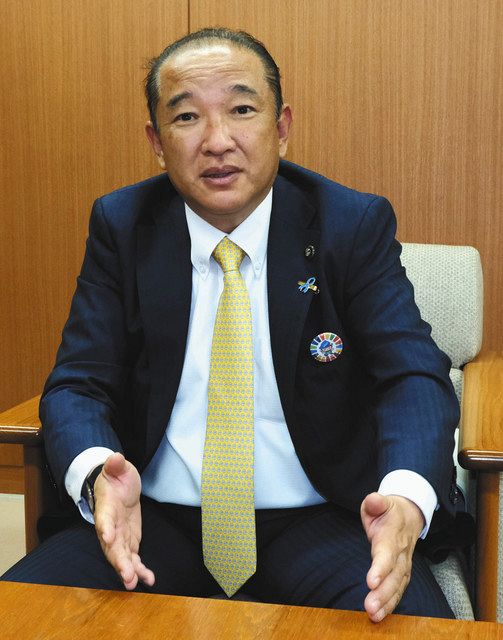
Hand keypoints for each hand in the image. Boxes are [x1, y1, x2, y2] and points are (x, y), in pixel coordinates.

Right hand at [93, 452, 154, 589]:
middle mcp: (110, 526)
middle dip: (118, 561)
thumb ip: (115, 464)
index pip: (103, 518)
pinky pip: (133, 559)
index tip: (108, 537)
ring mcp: (119, 536)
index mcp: (106, 507)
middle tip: (126, 575)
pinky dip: (139, 570)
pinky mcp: (129, 542)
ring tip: (133, 583)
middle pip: (111, 546)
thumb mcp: (117, 467)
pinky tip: (148, 580)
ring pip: (121, 556)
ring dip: (127, 570)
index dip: (105, 528)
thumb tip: (115, 457)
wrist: (118, 486)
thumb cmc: (116, 477)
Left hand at [360, 492, 423, 622]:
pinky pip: (399, 589)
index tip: (370, 582)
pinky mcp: (403, 571)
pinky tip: (381, 614)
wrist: (410, 514)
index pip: (387, 553)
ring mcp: (404, 563)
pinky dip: (391, 603)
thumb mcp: (381, 501)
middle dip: (383, 593)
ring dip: (387, 602)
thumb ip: (376, 502)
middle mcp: (401, 552)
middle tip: (370, 607)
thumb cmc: (389, 510)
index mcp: (392, 535)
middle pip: (394, 575)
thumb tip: (373, 501)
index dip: (380, 568)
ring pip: (398, 585)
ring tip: (374, 615)